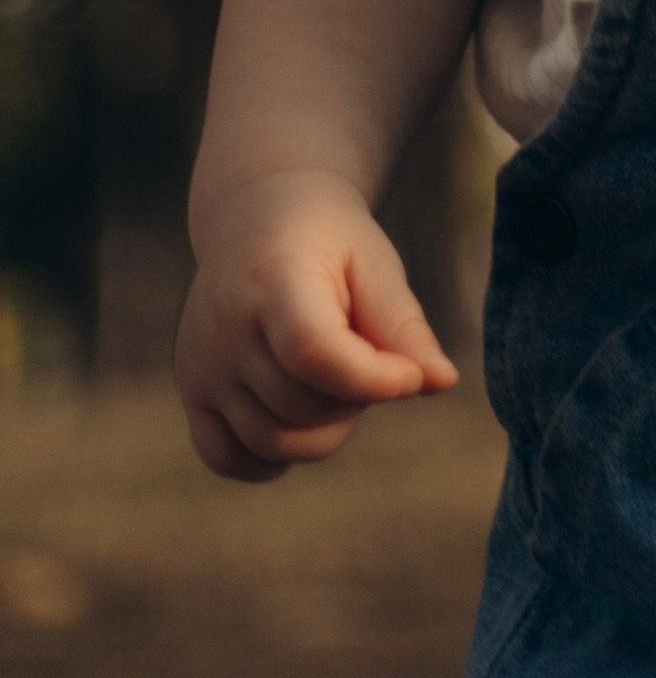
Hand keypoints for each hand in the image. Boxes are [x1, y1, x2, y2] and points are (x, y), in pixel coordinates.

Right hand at [175, 168, 457, 484]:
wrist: (259, 218)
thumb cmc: (330, 242)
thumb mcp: (375, 264)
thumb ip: (405, 325)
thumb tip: (442, 382)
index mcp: (272, 281)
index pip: (314, 354)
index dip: (372, 378)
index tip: (412, 376)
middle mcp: (223, 328)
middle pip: (302, 405)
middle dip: (357, 397)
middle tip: (368, 355)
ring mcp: (199, 366)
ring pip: (274, 442)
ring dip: (325, 429)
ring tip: (337, 379)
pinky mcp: (191, 393)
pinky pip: (228, 458)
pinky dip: (273, 458)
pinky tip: (302, 422)